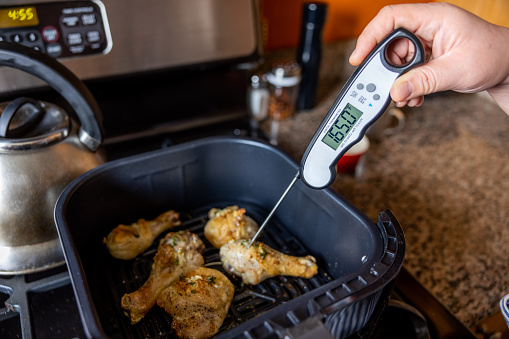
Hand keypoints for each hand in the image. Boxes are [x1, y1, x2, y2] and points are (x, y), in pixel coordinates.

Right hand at [349, 3, 508, 114]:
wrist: (508, 68)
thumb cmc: (494, 57)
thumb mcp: (456, 70)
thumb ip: (423, 80)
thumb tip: (396, 90)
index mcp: (434, 18)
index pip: (391, 18)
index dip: (370, 36)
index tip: (359, 56)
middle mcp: (427, 27)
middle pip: (390, 43)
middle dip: (385, 67)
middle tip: (383, 86)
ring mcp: (426, 42)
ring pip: (396, 60)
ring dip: (397, 80)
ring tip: (406, 95)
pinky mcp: (427, 56)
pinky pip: (406, 69)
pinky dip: (406, 84)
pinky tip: (414, 94)